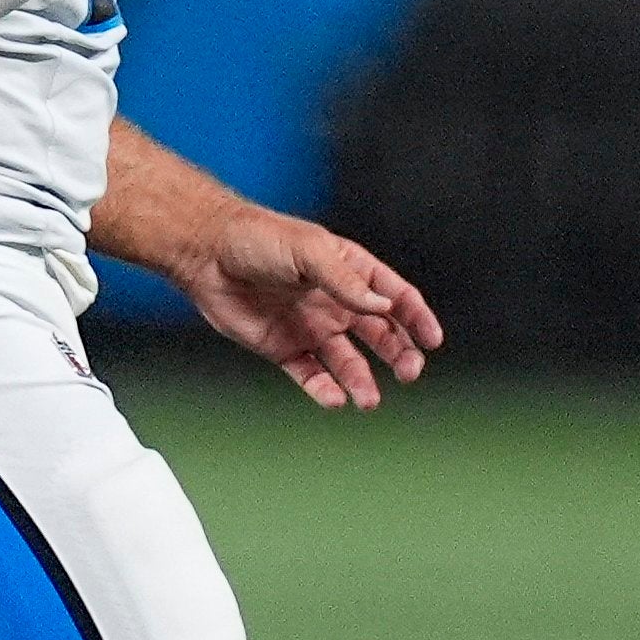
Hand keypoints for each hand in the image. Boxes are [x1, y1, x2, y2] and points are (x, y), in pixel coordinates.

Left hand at [151, 200, 442, 410]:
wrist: (207, 254)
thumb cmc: (258, 240)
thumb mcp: (310, 253)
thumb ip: (348, 283)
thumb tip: (385, 308)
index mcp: (350, 271)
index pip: (395, 297)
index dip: (417, 318)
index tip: (432, 340)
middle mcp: (335, 302)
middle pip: (380, 335)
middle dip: (399, 354)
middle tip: (410, 373)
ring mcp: (311, 327)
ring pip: (348, 362)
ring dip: (362, 381)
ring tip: (368, 400)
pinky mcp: (283, 348)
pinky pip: (310, 375)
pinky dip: (324, 389)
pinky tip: (333, 399)